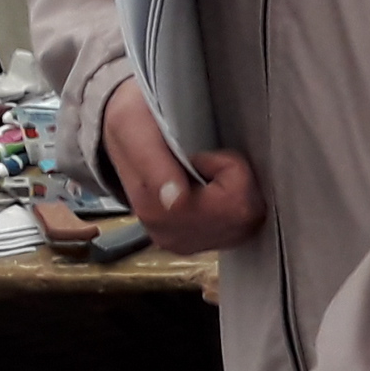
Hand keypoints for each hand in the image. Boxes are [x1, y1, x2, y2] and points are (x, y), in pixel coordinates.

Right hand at [100, 77, 265, 252]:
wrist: (122, 136)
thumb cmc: (133, 125)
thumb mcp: (134, 128)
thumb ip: (155, 165)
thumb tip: (175, 202)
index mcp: (158, 212)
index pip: (234, 202)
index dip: (228, 169)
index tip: (202, 156)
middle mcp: (172, 238)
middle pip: (245, 216)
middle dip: (237, 182)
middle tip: (207, 163)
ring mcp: (187, 245)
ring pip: (247, 224)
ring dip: (238, 194)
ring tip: (207, 176)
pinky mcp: (199, 245)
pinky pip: (242, 229)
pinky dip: (235, 206)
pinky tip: (212, 192)